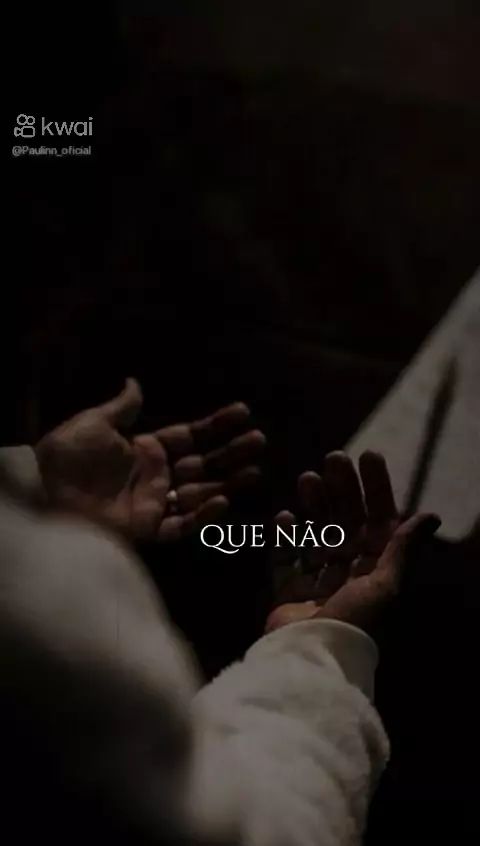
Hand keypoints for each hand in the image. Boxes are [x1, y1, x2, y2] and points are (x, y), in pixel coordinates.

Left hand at [36, 379, 264, 542]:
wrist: (42, 491)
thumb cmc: (66, 456)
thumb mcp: (94, 423)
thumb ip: (121, 408)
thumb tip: (135, 382)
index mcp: (145, 449)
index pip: (190, 436)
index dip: (216, 425)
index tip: (243, 412)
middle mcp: (155, 476)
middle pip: (203, 464)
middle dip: (232, 453)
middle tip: (259, 442)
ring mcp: (153, 503)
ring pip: (200, 494)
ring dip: (228, 483)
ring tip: (254, 472)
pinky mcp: (146, 528)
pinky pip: (180, 524)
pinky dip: (202, 515)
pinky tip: (222, 500)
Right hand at [267, 451, 439, 633]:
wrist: (315, 659)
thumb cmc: (357, 621)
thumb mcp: (388, 584)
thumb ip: (402, 547)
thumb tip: (432, 514)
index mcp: (377, 569)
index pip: (380, 518)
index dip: (376, 487)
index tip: (368, 455)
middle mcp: (350, 571)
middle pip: (346, 520)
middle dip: (342, 488)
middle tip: (333, 458)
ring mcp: (318, 581)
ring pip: (316, 532)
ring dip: (313, 505)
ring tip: (306, 477)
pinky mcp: (289, 592)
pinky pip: (285, 559)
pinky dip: (284, 538)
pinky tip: (284, 516)